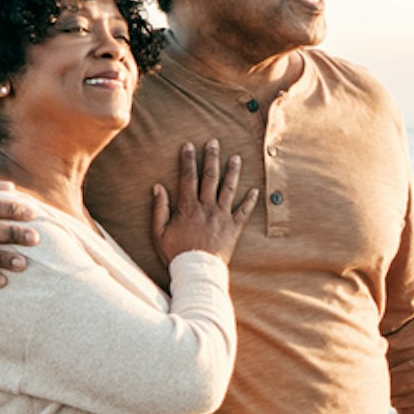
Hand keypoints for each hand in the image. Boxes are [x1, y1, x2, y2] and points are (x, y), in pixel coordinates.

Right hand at [148, 143, 259, 263]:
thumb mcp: (159, 232)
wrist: (197, 271)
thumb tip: (157, 187)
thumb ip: (159, 208)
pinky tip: (255, 189)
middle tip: (214, 142)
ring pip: (229, 189)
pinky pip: (244, 212)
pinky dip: (250, 200)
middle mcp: (207, 207)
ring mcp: (222, 217)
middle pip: (210, 177)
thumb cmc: (176, 254)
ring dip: (233, 172)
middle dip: (212, 158)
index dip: (188, 159)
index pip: (188, 177)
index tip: (189, 145)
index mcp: (188, 207)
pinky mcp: (234, 228)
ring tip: (236, 157)